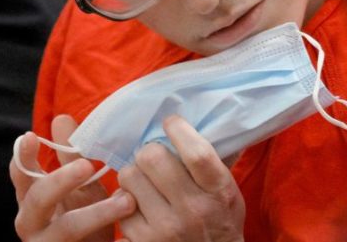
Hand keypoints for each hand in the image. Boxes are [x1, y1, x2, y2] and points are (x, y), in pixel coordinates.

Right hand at [11, 114, 135, 241]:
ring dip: (97, 213)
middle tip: (86, 165)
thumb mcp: (79, 183)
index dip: (23, 156)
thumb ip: (70, 154)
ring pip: (66, 229)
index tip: (31, 136)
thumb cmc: (85, 215)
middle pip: (37, 200)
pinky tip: (129, 225)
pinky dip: (108, 235)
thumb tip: (61, 118)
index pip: (21, 174)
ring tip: (127, 200)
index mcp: (32, 197)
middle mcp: (31, 222)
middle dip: (60, 181)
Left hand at [117, 115, 244, 241]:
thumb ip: (213, 159)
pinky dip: (125, 200)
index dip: (178, 130)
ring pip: (129, 176)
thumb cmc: (220, 219)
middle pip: (152, 157)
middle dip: (150, 152)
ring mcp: (165, 228)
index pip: (196, 152)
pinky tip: (138, 204)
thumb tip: (196, 118)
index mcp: (218, 192)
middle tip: (154, 159)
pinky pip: (119, 204)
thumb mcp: (228, 189)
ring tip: (145, 182)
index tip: (171, 123)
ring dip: (134, 174)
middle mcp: (192, 210)